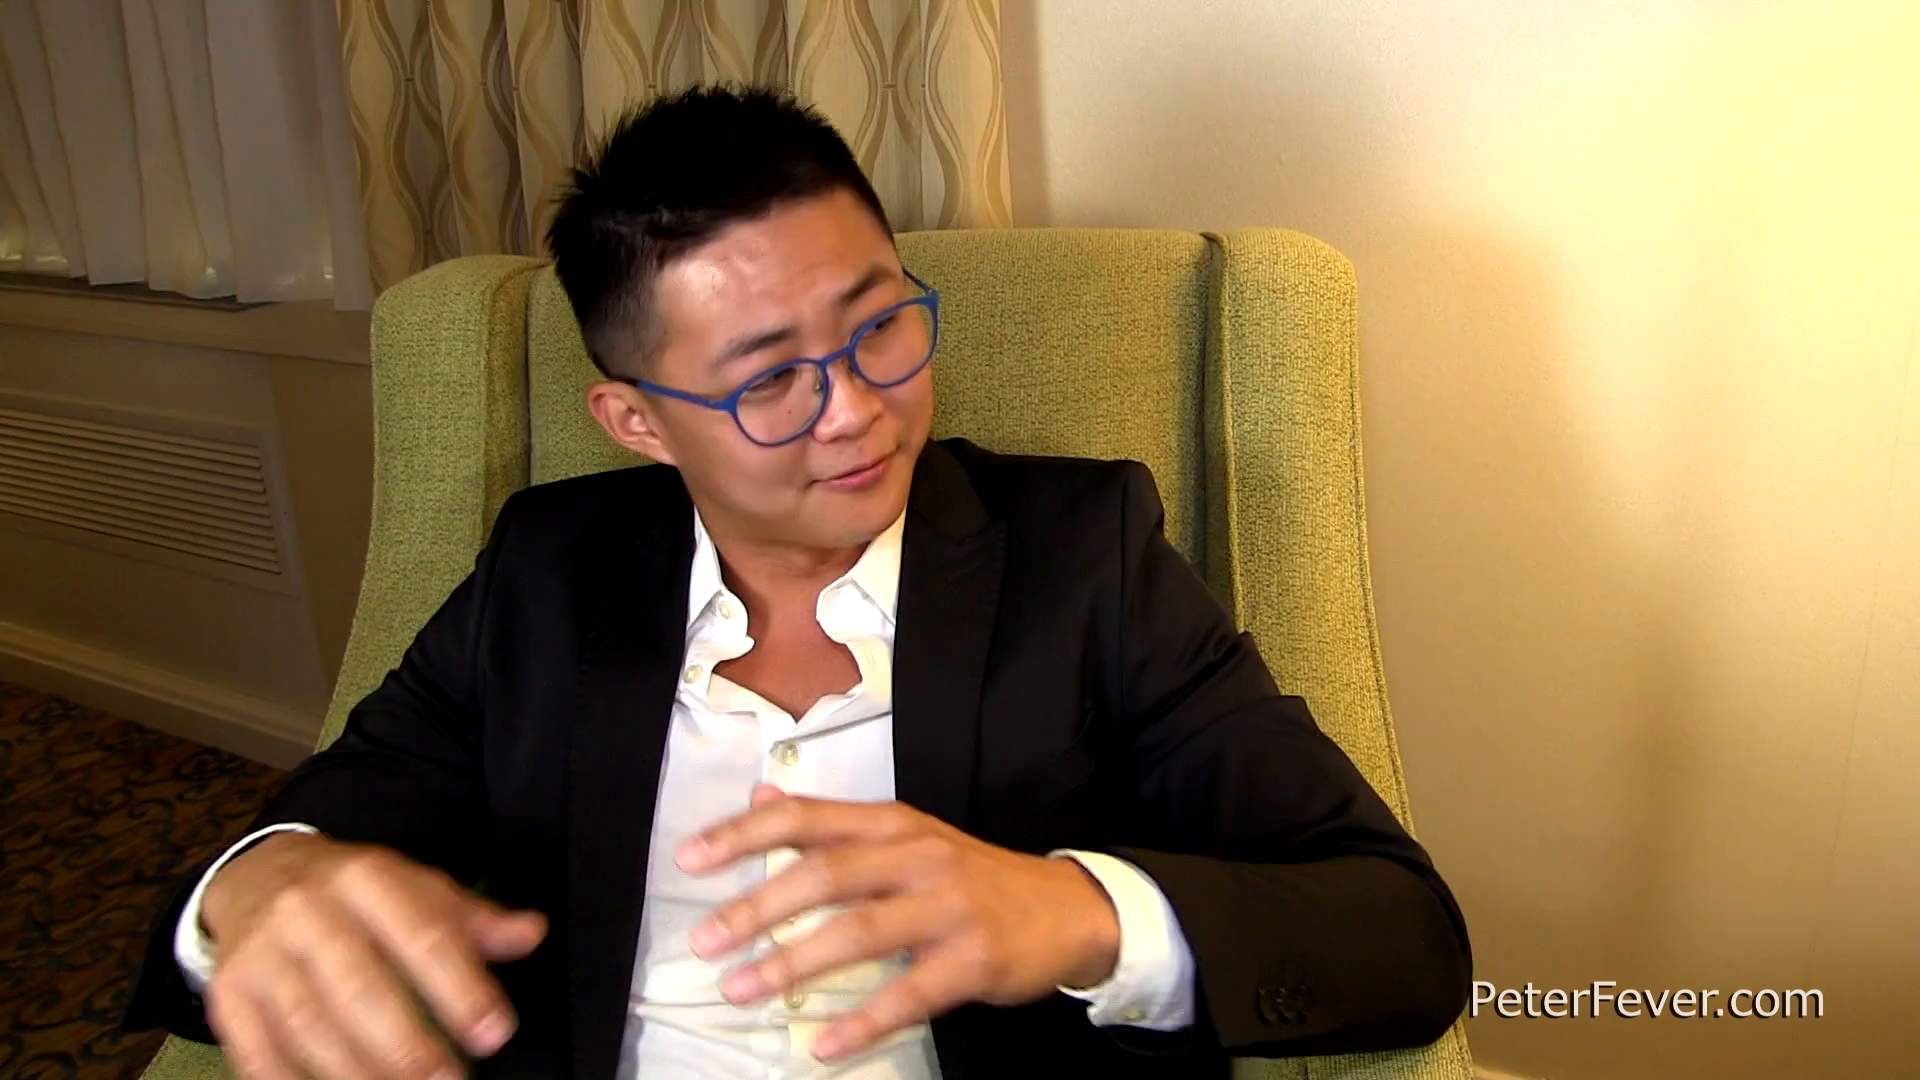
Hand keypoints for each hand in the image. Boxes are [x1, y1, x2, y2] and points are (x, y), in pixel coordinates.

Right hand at [199, 833, 546, 1078]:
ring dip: (358, 1073)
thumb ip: (472, 919)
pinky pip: (261, 1052)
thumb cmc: (356, 893)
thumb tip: (531, 933)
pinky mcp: (230, 995)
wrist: (259, 876)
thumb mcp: (417, 888)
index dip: (461, 987)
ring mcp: (262, 954)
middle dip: (408, 1045)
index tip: (494, 1032)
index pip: (421, 934)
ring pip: (310, 1025)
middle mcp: (307, 910)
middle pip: (360, 987)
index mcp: (366, 876)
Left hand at [676, 783, 1119, 1062]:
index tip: (691, 859)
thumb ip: (833, 821)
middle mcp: (918, 856)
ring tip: (741, 988)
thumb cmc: (971, 876)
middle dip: (759, 906)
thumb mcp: (906, 835)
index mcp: (894, 823)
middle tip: (706, 940)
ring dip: (794, 963)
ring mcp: (948, 908)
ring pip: (860, 932)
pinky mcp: (974, 959)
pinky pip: (910, 994)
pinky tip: (823, 1045)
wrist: (1066, 909)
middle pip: (827, 874)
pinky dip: (863, 1022)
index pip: (807, 818)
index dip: (745, 835)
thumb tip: (760, 795)